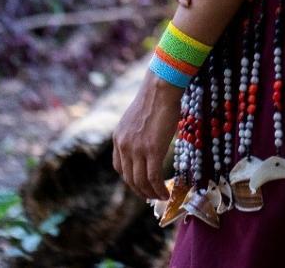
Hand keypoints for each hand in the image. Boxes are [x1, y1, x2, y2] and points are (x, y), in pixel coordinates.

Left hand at [113, 71, 182, 200]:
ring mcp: (137, 149)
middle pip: (129, 178)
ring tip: (161, 197)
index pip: (119, 167)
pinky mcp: (153, 150)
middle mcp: (124, 146)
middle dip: (140, 191)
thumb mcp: (138, 117)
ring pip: (141, 181)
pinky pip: (154, 177)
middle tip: (152, 196)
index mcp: (118, 138)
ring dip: (151, 193)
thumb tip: (150, 139)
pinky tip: (166, 193)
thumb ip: (138, 132)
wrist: (161, 87)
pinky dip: (159, 189)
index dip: (130, 179)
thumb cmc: (156, 96)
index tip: (141, 184)